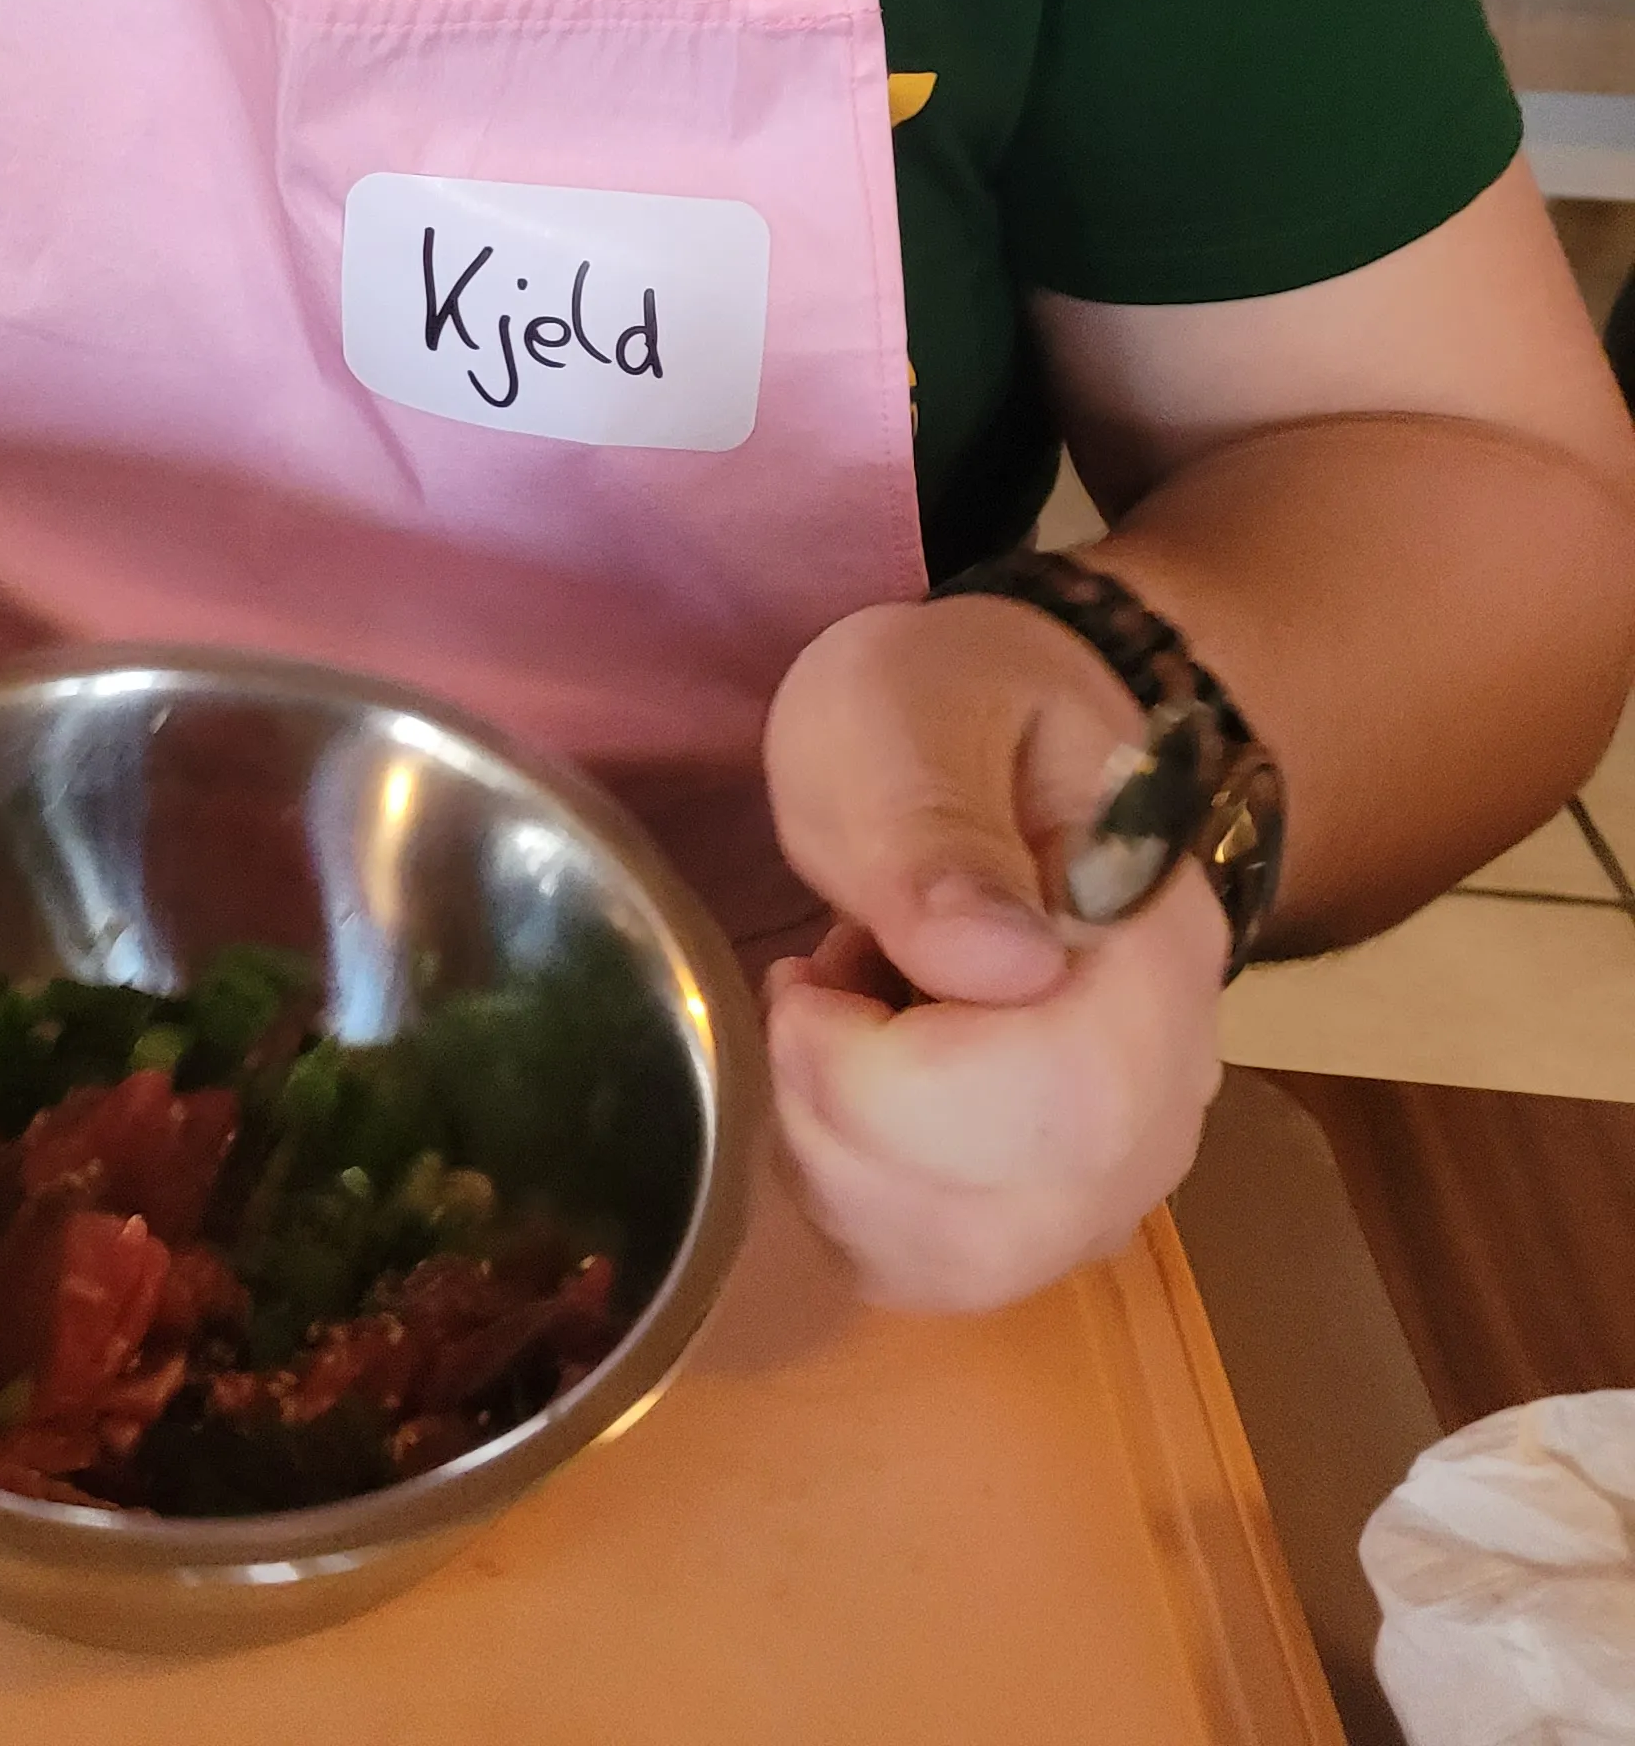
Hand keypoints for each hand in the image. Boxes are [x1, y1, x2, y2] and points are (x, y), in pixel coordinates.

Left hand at [759, 593, 1226, 1314]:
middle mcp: (1173, 1079)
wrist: (994, 750)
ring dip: (837, 1158)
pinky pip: (939, 1275)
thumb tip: (997, 970)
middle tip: (811, 990)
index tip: (814, 971)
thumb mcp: (903, 710)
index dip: (893, 1072)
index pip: (1066, 1092)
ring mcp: (1122, 1162)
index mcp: (1154, 937)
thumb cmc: (945, 716)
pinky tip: (845, 1094)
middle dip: (845, 1117)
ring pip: (969, 1261)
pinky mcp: (1052, 1210)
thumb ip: (933, 824)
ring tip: (841, 1026)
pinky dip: (848, 1203)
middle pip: (1017, 1203)